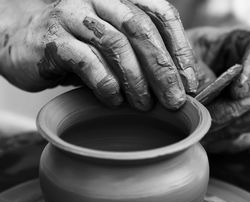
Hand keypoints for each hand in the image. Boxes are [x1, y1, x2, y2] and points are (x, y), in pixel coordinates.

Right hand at [0, 0, 197, 109]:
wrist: (24, 41)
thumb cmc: (79, 47)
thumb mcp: (116, 45)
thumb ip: (142, 55)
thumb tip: (180, 86)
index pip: (162, 14)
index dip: (181, 49)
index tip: (190, 83)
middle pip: (142, 29)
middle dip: (163, 69)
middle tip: (175, 100)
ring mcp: (74, 14)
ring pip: (116, 43)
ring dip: (136, 80)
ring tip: (145, 105)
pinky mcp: (53, 38)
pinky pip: (87, 60)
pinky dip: (106, 84)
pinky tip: (114, 100)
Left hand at [187, 27, 249, 152]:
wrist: (197, 69)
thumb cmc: (194, 54)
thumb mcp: (188, 50)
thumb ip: (193, 65)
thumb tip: (196, 94)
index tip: (237, 88)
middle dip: (231, 108)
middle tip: (204, 116)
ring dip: (227, 126)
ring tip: (200, 129)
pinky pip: (248, 138)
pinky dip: (226, 140)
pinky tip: (206, 138)